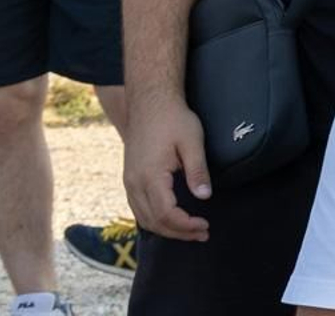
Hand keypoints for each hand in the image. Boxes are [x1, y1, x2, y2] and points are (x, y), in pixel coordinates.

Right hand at [123, 97, 211, 241]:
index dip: (185, 225)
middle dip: (178, 232)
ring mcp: (129, 181)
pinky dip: (155, 219)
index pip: (166, 214)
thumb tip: (204, 196)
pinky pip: (138, 208)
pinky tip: (171, 219)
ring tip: (190, 230)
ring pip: (144, 218)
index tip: (205, 225)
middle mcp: (134, 183)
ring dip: (166, 229)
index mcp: (150, 176)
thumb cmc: (173, 119)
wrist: (150, 102)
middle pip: (153, 222)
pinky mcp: (130, 178)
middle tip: (202, 233)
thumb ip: (197, 170)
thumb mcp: (192, 141)